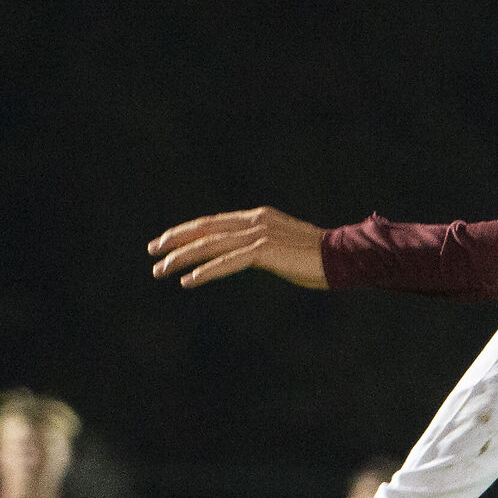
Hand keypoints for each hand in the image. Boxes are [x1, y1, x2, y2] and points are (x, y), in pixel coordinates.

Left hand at [148, 206, 326, 289]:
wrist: (345, 257)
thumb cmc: (322, 258)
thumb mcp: (287, 248)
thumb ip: (264, 248)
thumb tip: (250, 258)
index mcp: (258, 217)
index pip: (214, 222)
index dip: (187, 231)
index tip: (167, 241)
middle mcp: (254, 221)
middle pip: (204, 229)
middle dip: (174, 241)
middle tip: (152, 252)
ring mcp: (258, 235)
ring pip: (209, 245)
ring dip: (181, 258)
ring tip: (160, 270)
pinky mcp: (263, 252)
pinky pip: (226, 263)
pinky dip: (204, 272)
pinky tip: (186, 281)